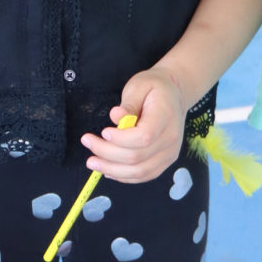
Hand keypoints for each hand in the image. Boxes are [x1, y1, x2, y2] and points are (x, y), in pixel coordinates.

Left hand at [81, 67, 185, 184]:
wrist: (174, 95)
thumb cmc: (154, 88)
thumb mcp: (139, 86)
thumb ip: (128, 103)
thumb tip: (116, 117)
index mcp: (165, 117)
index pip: (144, 136)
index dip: (121, 139)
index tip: (103, 132)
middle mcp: (170, 139)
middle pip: (137, 157)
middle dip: (107, 153)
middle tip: (87, 142)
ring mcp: (169, 153)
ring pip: (139, 171)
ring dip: (112, 169)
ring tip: (92, 161)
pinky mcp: (164, 162)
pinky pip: (143, 175)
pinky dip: (123, 176)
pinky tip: (107, 170)